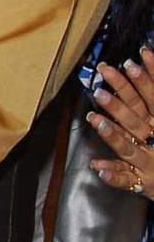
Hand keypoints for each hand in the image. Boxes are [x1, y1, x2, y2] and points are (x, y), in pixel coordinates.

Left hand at [88, 50, 153, 199]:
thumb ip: (152, 97)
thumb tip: (148, 57)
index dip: (144, 80)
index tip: (131, 63)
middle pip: (136, 119)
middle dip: (119, 103)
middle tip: (101, 87)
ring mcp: (148, 163)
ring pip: (128, 147)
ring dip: (112, 134)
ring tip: (94, 119)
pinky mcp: (142, 183)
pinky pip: (125, 180)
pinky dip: (112, 175)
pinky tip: (97, 167)